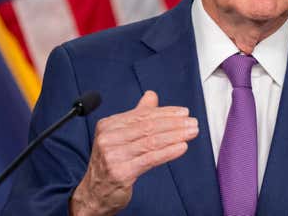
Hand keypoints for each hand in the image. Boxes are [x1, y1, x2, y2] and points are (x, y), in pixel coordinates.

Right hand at [70, 91, 197, 215]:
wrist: (95, 193)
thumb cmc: (111, 162)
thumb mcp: (120, 135)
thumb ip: (137, 116)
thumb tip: (151, 95)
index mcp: (108, 125)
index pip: (142, 115)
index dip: (166, 112)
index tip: (184, 112)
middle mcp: (108, 138)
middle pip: (148, 127)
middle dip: (174, 123)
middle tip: (192, 122)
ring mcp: (112, 156)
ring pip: (151, 142)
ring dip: (176, 136)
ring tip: (191, 132)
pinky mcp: (121, 172)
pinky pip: (150, 159)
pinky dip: (169, 152)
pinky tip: (182, 147)